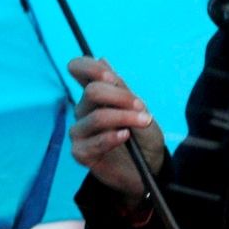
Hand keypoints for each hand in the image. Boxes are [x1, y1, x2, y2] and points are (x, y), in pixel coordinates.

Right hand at [67, 57, 165, 204]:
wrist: (150, 168)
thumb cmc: (144, 136)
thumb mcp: (140, 110)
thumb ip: (122, 89)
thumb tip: (103, 59)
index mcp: (96, 94)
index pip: (78, 69)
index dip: (89, 67)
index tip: (111, 77)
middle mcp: (84, 110)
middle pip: (92, 92)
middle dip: (121, 96)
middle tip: (142, 107)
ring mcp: (80, 131)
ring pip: (96, 117)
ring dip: (123, 117)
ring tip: (143, 122)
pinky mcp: (80, 153)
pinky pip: (92, 142)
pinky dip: (111, 137)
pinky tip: (125, 136)